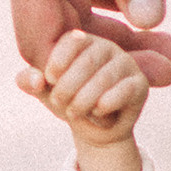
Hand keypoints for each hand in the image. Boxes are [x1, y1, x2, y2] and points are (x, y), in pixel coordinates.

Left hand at [19, 29, 148, 170]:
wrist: (91, 130)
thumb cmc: (67, 101)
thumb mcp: (44, 91)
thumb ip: (31, 81)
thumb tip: (35, 79)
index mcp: (83, 41)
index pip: (72, 40)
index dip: (57, 62)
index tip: (49, 80)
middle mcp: (107, 47)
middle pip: (87, 62)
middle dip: (67, 88)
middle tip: (59, 103)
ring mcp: (126, 64)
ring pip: (104, 79)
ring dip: (83, 101)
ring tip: (74, 112)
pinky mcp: (139, 84)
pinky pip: (123, 92)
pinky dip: (104, 106)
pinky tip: (97, 112)